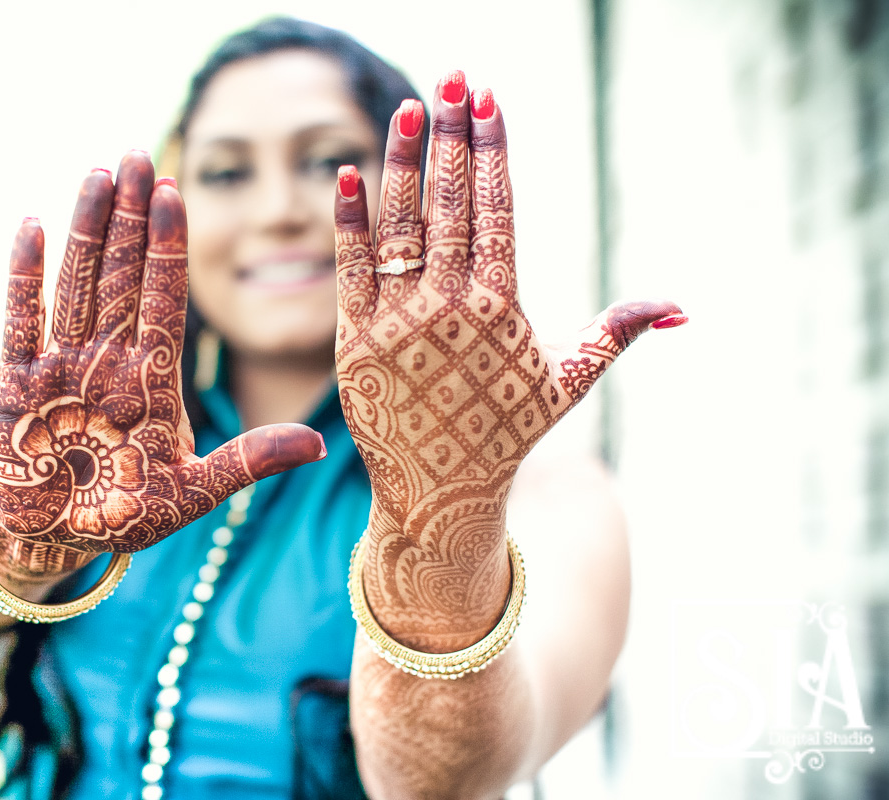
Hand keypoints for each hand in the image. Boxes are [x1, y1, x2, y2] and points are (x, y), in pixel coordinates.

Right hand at [0, 153, 323, 580]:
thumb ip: (247, 462)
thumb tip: (318, 446)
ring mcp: (61, 367)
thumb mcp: (192, 493)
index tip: (178, 195)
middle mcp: (108, 361)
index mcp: (152, 380)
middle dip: (130, 218)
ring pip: (77, 285)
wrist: (56, 541)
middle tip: (140, 155)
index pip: (166, 300)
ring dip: (86, 229)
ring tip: (98, 173)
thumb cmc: (125, 515)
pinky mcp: (14, 383)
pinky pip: (20, 321)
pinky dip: (24, 277)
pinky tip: (32, 224)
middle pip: (122, 277)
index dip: (169, 249)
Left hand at [333, 73, 683, 637]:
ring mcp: (399, 326)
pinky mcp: (354, 344)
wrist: (439, 493)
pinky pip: (350, 272)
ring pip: (400, 229)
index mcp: (502, 310)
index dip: (492, 153)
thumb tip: (682, 310)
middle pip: (450, 206)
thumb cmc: (504, 431)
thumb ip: (615, 335)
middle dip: (451, 137)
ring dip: (402, 164)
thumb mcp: (566, 383)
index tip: (489, 103)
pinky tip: (347, 175)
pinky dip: (348, 224)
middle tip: (452, 78)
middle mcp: (451, 311)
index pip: (498, 212)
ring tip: (407, 108)